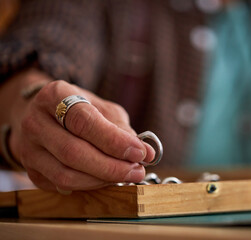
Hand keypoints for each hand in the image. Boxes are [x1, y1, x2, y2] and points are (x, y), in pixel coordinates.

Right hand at [8, 78, 154, 190]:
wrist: (46, 116)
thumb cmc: (81, 110)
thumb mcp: (103, 109)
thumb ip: (122, 129)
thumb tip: (146, 152)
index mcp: (54, 95)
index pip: (83, 122)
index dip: (113, 140)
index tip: (139, 152)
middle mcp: (35, 121)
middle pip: (73, 152)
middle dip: (111, 166)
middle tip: (137, 170)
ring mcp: (28, 148)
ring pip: (66, 175)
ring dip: (102, 180)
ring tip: (126, 175)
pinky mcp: (31, 170)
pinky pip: (62, 186)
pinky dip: (89, 186)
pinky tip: (106, 179)